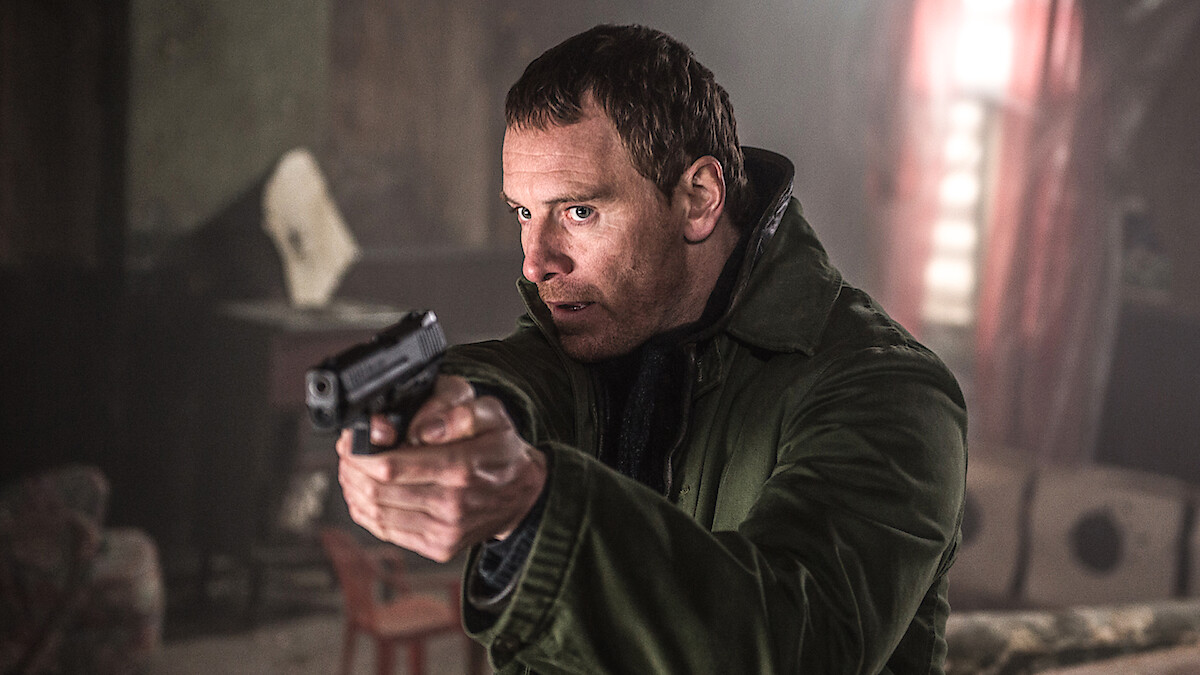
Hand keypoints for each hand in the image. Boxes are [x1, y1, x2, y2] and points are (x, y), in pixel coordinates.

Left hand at [336, 375, 546, 561]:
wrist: (524, 495)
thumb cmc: (502, 450)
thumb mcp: (492, 415)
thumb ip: (458, 413)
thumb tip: (423, 428)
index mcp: (461, 468)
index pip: (390, 466)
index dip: (359, 452)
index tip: (350, 438)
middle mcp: (451, 504)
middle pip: (376, 490)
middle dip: (351, 468)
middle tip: (347, 451)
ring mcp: (444, 530)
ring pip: (376, 513)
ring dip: (354, 489)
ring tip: (352, 470)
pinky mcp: (438, 547)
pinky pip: (386, 531)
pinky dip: (366, 511)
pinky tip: (364, 493)